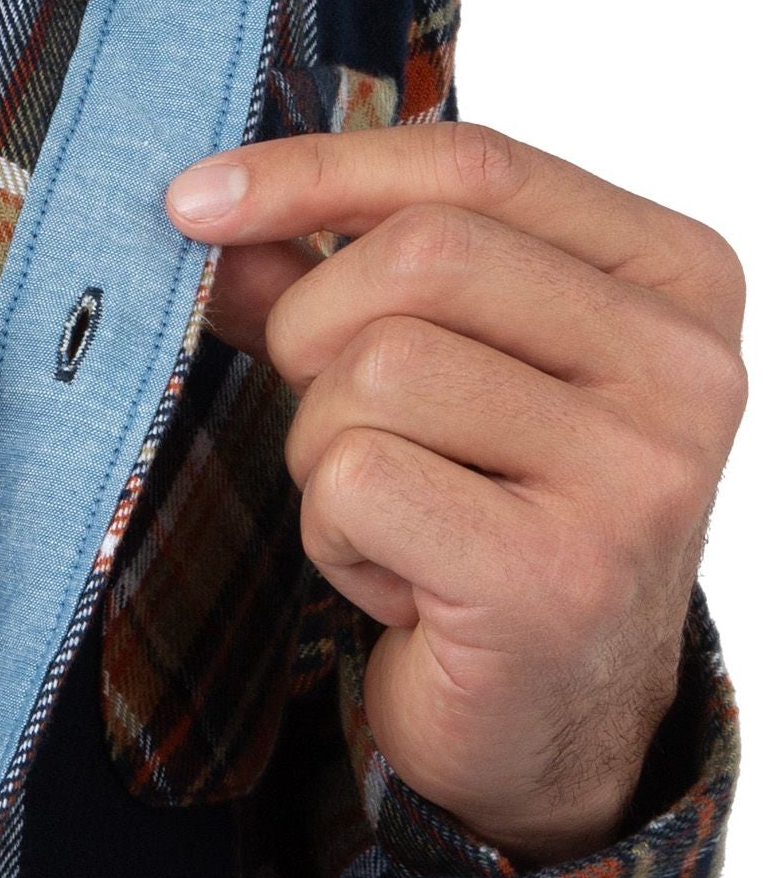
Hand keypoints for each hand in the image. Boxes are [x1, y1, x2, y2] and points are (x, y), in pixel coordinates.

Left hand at [164, 122, 745, 866]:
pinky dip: (334, 532)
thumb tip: (207, 210)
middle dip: (316, 328)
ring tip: (397, 512)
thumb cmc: (481, 498)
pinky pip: (357, 481)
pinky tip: (403, 581)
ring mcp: (638, 478)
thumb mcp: (419, 351)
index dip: (312, 170)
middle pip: (419, 254)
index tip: (193, 199)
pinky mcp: (561, 581)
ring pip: (375, 368)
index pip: (473, 164)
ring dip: (326, 445)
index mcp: (672, 275)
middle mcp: (685, 368)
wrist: (548, 714)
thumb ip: (321, 265)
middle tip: (340, 418)